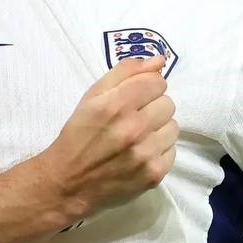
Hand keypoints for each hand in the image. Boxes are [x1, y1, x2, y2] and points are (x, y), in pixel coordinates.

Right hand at [32, 56, 177, 221]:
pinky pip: (172, 151)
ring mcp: (146, 153)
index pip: (157, 81)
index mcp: (116, 104)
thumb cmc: (79, 134)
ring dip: (158, 129)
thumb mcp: (92, 97)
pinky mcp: (154, 174)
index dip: (147, 86)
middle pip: (168, 103)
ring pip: (173, 127)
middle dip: (152, 107)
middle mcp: (134, 128)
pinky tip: (140, 153)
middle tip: (133, 118)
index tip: (135, 96)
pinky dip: (158, 150)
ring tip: (137, 137)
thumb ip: (125, 73)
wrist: (69, 182)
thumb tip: (159, 60)